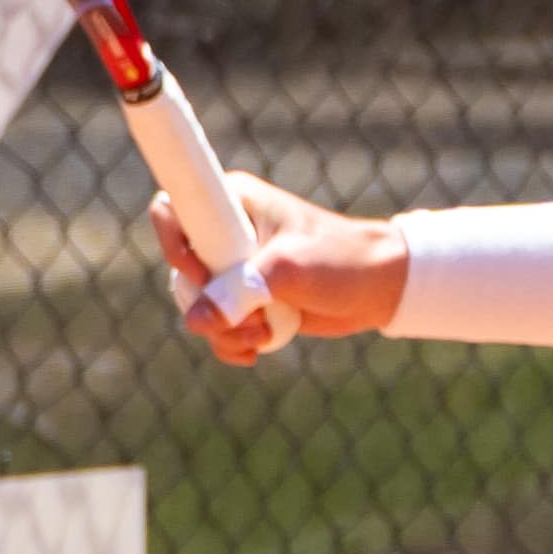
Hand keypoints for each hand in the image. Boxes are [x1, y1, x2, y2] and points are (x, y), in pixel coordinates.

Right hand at [154, 170, 402, 365]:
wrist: (381, 287)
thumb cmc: (341, 260)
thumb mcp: (290, 270)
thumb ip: (241, 292)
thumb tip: (196, 321)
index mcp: (231, 202)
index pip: (172, 209)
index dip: (173, 243)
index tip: (200, 271)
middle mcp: (225, 233)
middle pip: (179, 272)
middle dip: (206, 305)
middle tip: (246, 316)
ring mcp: (233, 269)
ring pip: (197, 307)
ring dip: (224, 331)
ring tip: (262, 334)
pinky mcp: (245, 300)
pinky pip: (216, 327)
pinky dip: (232, 344)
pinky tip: (256, 351)